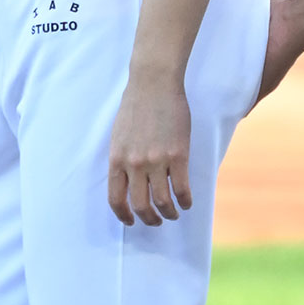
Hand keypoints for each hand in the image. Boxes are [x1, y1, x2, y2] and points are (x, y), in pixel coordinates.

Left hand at [107, 79, 192, 226]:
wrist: (154, 82)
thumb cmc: (136, 104)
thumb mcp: (119, 135)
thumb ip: (122, 158)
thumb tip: (127, 180)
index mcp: (117, 159)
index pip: (116, 199)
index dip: (124, 215)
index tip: (131, 221)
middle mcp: (135, 164)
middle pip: (141, 205)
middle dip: (149, 219)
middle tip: (156, 221)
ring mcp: (157, 160)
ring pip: (162, 201)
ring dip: (169, 213)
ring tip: (173, 214)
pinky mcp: (178, 154)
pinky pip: (182, 187)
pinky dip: (185, 200)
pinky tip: (187, 202)